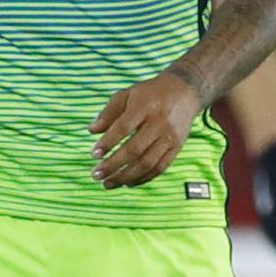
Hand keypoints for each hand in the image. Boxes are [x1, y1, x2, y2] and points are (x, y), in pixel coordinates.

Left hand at [90, 72, 200, 188]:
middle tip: (96, 175)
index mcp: (144, 107)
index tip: (94, 154)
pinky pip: (160, 167)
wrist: (184, 92)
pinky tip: (128, 183)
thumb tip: (91, 131)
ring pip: (147, 163)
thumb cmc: (149, 94)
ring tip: (108, 183)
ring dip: (126, 176)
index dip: (108, 143)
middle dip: (113, 165)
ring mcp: (170, 137)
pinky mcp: (177, 147)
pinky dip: (143, 178)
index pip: (123, 128)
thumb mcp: (127, 95)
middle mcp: (159, 124)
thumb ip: (108, 112)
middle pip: (135, 150)